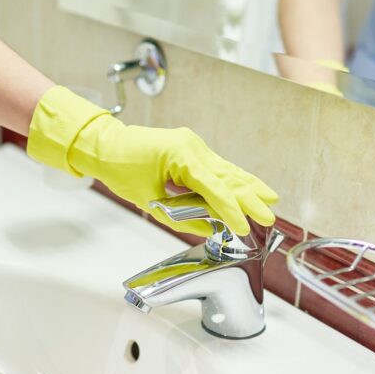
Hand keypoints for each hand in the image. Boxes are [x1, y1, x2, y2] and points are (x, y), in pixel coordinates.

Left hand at [27, 86, 277, 236]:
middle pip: (228, 176)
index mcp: (181, 155)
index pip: (214, 187)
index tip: (244, 226)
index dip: (231, 209)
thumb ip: (181, 216)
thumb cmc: (120, 168)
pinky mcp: (191, 149)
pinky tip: (250, 188)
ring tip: (270, 200)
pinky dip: (233, 180)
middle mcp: (191, 146)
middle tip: (269, 217)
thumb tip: (208, 227)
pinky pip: (217, 167)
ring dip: (249, 187)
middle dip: (250, 198)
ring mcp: (193, 146)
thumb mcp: (150, 200)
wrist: (104, 146)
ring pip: (227, 170)